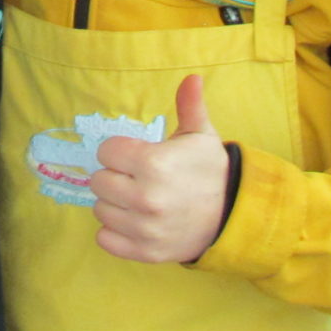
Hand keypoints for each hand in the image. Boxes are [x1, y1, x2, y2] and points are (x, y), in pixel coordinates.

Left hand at [89, 74, 231, 263]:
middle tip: (136, 178)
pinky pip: (104, 239)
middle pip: (98, 181)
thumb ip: (190, 106)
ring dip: (114, 204)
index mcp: (154, 164)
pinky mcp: (144, 252)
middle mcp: (146, 198)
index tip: (136, 156)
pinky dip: (114, 232)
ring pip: (100, 210)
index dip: (119, 151)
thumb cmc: (210, 171)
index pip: (105, 152)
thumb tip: (192, 77)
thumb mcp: (201, 135)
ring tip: (137, 199)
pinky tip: (134, 221)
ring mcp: (144, 228)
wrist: (232, 215)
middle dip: (114, 176)